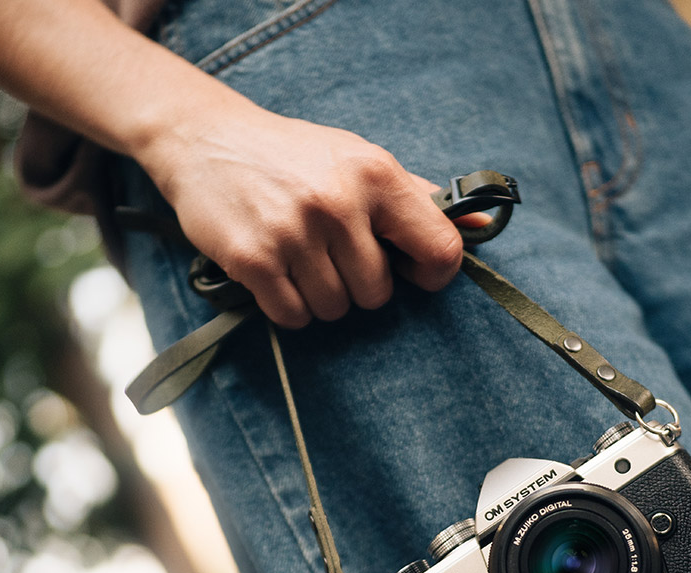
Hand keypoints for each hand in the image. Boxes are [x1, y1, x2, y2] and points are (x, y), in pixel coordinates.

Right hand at [142, 99, 466, 327]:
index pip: (438, 250)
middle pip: (376, 294)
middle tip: (332, 255)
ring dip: (320, 297)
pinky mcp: (253, 259)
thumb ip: (420, 198)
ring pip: (334, 309)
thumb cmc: (296, 157)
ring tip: (300, 260)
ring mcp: (293, 232)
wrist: (208, 140)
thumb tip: (482, 226)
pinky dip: (288, 306)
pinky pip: (293, 316)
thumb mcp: (361, 160)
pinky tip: (277, 274)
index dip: (432, 275)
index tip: (412, 273)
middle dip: (358, 286)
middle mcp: (338, 202)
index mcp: (377, 174)